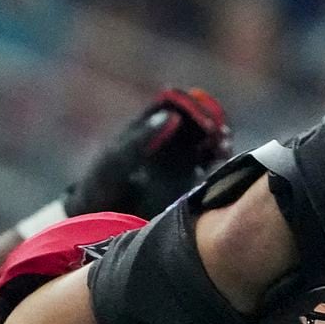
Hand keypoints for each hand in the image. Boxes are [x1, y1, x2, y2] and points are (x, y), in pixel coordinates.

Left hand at [64, 88, 232, 219]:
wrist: (103, 220)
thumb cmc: (102, 184)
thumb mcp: (117, 159)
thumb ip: (142, 137)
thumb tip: (171, 116)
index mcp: (146, 127)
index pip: (172, 104)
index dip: (187, 103)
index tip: (197, 110)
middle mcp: (166, 140)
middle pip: (196, 120)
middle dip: (210, 119)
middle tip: (216, 127)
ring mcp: (180, 160)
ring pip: (207, 141)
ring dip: (218, 138)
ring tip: (221, 143)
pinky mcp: (190, 181)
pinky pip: (210, 164)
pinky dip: (219, 158)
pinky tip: (221, 157)